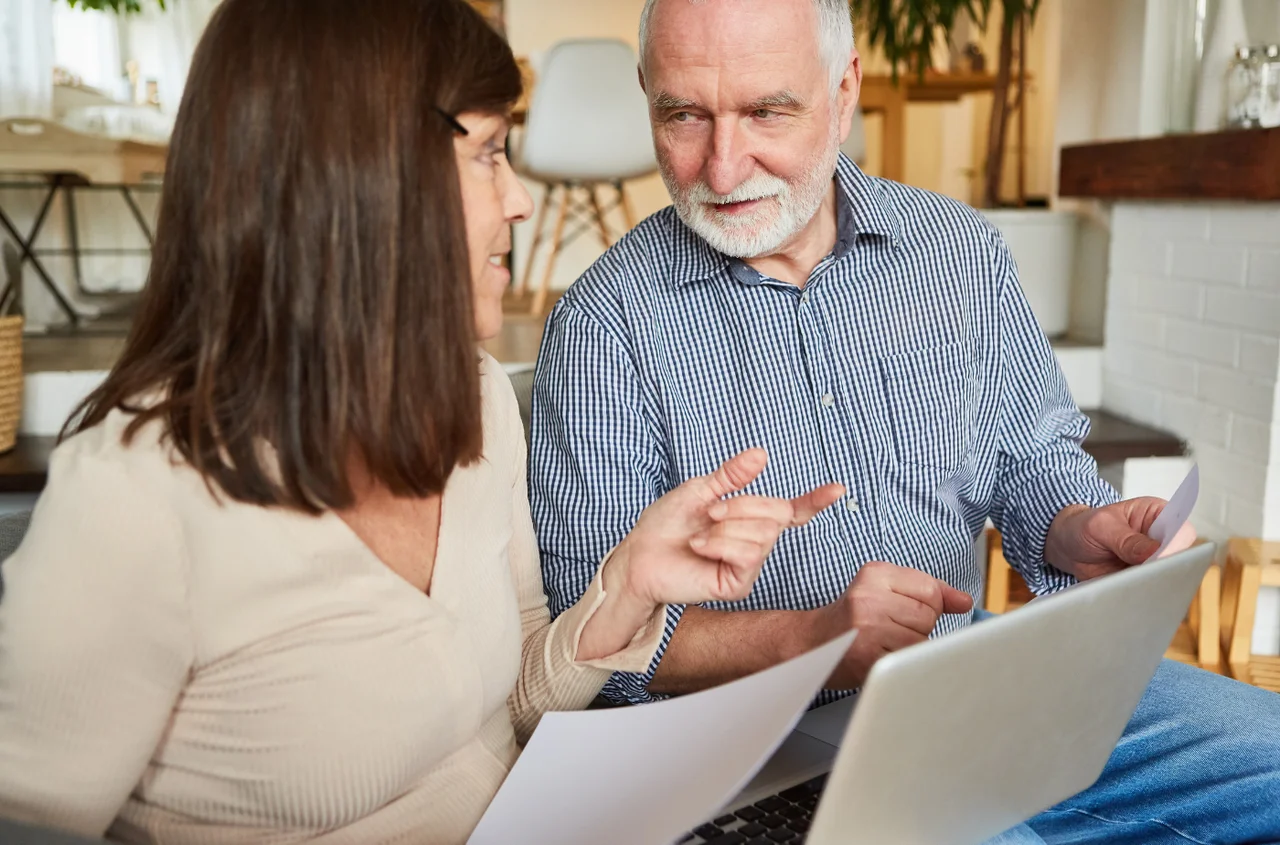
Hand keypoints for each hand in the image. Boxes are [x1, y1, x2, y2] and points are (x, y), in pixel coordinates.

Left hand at [577, 449, 841, 662]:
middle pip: (776, 514)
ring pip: (762, 534)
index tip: (838, 489)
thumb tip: (761, 455)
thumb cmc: (664, 526)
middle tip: (709, 513)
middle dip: (742, 506)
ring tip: (701, 534)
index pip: (790, 511)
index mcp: (747, 518)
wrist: (640, 557)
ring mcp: (748, 565)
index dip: (814, 501)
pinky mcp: (739, 584)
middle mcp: (754, 542)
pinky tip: (700, 547)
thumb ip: (731, 476)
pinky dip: (720, 544)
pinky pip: (748, 554)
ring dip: (726, 527)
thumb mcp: (698, 490)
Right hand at [809, 560, 973, 688]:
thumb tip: (964, 602)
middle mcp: (869, 597)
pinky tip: (880, 656)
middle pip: (929, 616)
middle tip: (890, 629)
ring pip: (922, 640)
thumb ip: (927, 591)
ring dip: (910, 648)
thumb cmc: (851, 618)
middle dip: (918, 628)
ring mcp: (867, 627)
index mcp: (876, 574)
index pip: (931, 590)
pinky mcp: (867, 656)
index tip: (906, 612)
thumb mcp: (884, 590)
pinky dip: (900, 664)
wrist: (809, 643)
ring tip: (885, 643)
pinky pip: (907, 661)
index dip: (928, 607)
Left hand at [1045, 498, 1196, 580]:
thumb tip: (1154, 552)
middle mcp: (1162, 539)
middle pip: (1180, 558)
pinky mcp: (1144, 580)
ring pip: (1166, 578)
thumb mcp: (1101, 526)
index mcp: (1158, 514)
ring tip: (1127, 584)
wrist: (1068, 547)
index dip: (1175, 547)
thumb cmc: (1086, 527)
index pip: (1181, 531)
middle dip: (1163, 569)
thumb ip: (1126, 539)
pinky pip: (1149, 590)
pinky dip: (1139, 594)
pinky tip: (1124, 593)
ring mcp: (1155, 562)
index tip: (1160, 559)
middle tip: (1142, 576)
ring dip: (1150, 584)